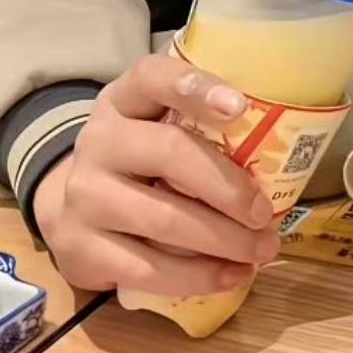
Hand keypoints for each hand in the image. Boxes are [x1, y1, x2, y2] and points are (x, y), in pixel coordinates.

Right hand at [32, 55, 279, 296]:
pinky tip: (231, 276)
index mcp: (123, 101)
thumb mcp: (155, 126)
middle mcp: (98, 141)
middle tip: (264, 212)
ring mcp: (85, 196)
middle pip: (169, 152)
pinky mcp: (81, 249)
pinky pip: (147, 267)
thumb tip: (282, 145)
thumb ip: (199, 125)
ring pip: (163, 218)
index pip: (153, 77)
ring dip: (223, 239)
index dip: (196, 87)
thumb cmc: (138, 162)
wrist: (70, 209)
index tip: (241, 107)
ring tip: (262, 249)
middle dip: (228, 187)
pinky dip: (198, 275)